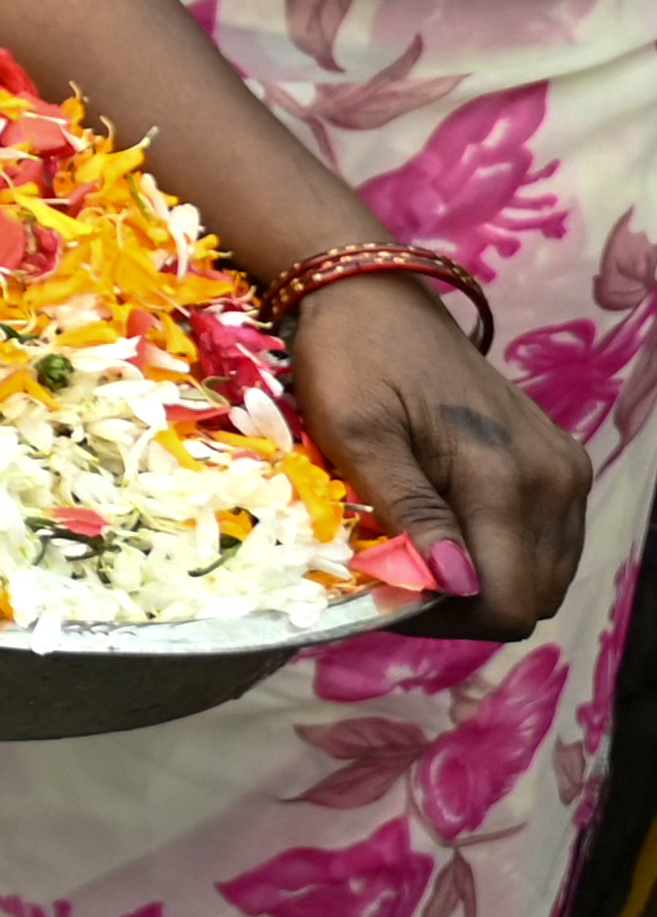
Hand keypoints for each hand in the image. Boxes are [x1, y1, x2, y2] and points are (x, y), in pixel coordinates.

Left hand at [287, 270, 585, 627]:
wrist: (378, 296)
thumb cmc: (352, 358)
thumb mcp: (357, 434)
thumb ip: (411, 512)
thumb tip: (456, 586)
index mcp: (506, 478)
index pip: (507, 600)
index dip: (448, 620)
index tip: (389, 599)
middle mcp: (555, 480)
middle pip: (531, 596)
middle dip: (465, 607)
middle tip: (397, 581)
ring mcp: (564, 470)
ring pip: (544, 576)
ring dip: (486, 583)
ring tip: (418, 557)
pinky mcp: (560, 462)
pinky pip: (546, 541)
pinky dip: (503, 554)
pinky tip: (448, 533)